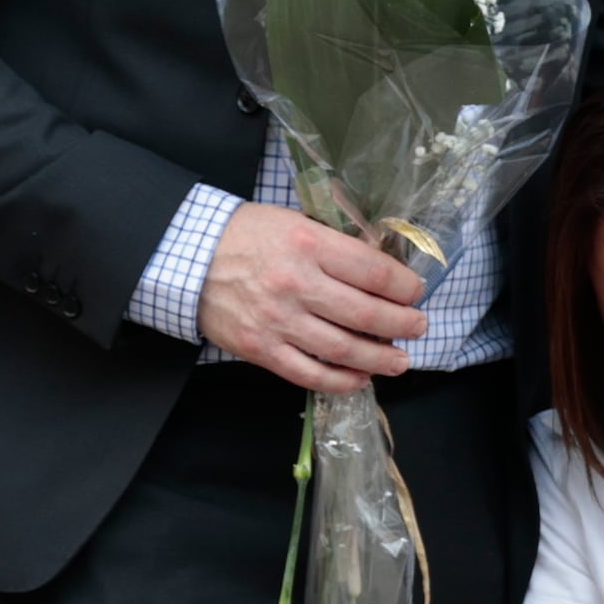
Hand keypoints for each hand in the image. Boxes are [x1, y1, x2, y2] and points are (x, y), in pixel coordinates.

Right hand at [200, 203, 425, 389]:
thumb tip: (382, 271)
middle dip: (402, 325)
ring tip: (400, 360)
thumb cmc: (247, 235)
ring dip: (381, 359)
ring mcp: (277, 320)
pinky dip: (341, 381)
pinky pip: (309, 374)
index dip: (405, 287)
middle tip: (418, 327)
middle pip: (366, 314)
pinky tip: (360, 378)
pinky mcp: (260, 348)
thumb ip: (335, 246)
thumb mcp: (295, 222)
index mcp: (308, 244)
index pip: (373, 272)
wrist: (186, 256)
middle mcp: (295, 283)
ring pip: (343, 349)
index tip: (415, 292)